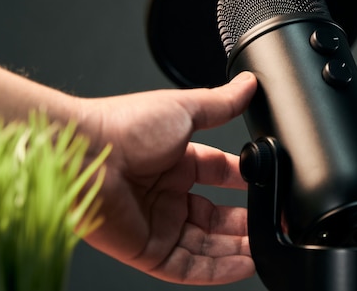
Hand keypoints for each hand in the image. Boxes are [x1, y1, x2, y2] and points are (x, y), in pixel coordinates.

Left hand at [76, 72, 257, 284]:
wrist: (83, 156)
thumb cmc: (124, 127)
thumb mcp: (184, 109)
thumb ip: (221, 103)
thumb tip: (248, 85)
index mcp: (175, 159)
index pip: (218, 174)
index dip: (244, 181)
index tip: (268, 185)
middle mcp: (166, 193)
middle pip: (215, 215)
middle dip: (244, 221)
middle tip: (273, 224)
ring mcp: (156, 223)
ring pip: (206, 245)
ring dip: (236, 248)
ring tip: (266, 249)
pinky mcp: (147, 250)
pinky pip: (188, 267)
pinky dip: (218, 270)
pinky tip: (244, 265)